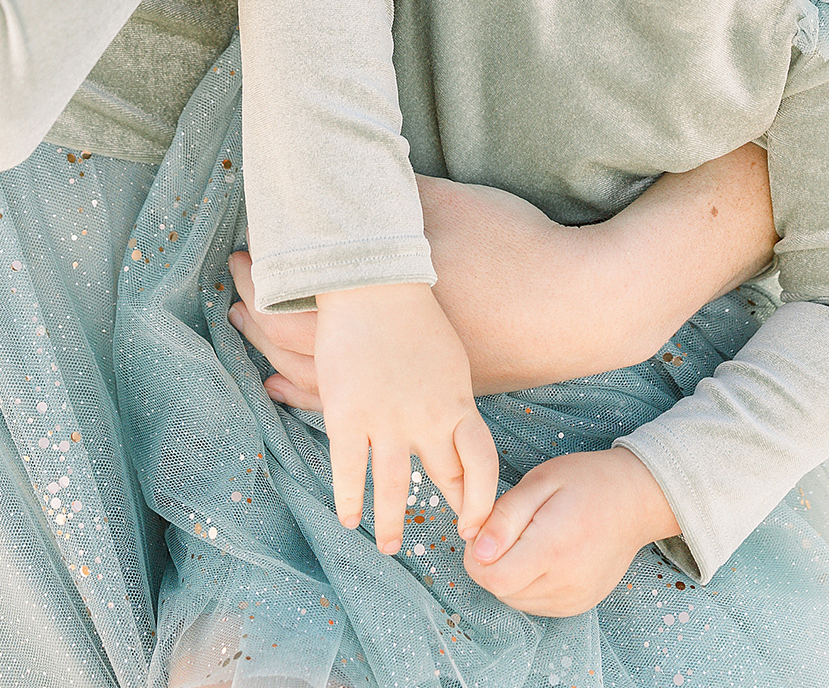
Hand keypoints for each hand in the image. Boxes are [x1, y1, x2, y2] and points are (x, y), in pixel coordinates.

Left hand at [228, 149, 775, 403]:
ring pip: (324, 381)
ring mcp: (410, 379)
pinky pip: (356, 405)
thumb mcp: (449, 204)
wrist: (578, 305)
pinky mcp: (433, 392)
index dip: (268, 277)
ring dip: (281, 357)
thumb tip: (352, 170)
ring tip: (251, 341)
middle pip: (303, 341)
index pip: (304, 293)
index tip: (241, 255)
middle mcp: (389, 350)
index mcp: (387, 299)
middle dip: (263, 316)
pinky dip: (316, 396)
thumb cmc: (515, 247)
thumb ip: (395, 196)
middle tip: (232, 296)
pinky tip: (296, 390)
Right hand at [312, 282, 498, 555]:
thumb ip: (453, 400)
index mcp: (456, 401)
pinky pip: (349, 472)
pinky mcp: (348, 414)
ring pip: (394, 488)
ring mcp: (386, 418)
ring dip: (393, 523)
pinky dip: (350, 501)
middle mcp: (427, 417)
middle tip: (447, 538)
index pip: (481, 464)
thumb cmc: (413, 314)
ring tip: (389, 546)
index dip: (480, 499)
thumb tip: (458, 430)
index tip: (475, 520)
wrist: (372, 281)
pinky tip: (349, 518)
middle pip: (444, 479)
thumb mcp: (450, 358)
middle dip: (448, 513)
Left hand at [463, 449, 679, 616]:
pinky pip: (535, 603)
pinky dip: (527, 583)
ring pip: (515, 600)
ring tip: (527, 539)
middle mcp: (565, 583)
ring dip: (509, 574)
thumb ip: (505, 516)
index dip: (477, 556)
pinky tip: (541, 555)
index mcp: (553, 548)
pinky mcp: (578, 605)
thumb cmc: (587, 481)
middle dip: (490, 563)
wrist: (636, 499)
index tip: (484, 530)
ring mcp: (574, 599)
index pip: (492, 577)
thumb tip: (477, 550)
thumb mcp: (541, 481)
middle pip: (501, 591)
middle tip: (505, 529)